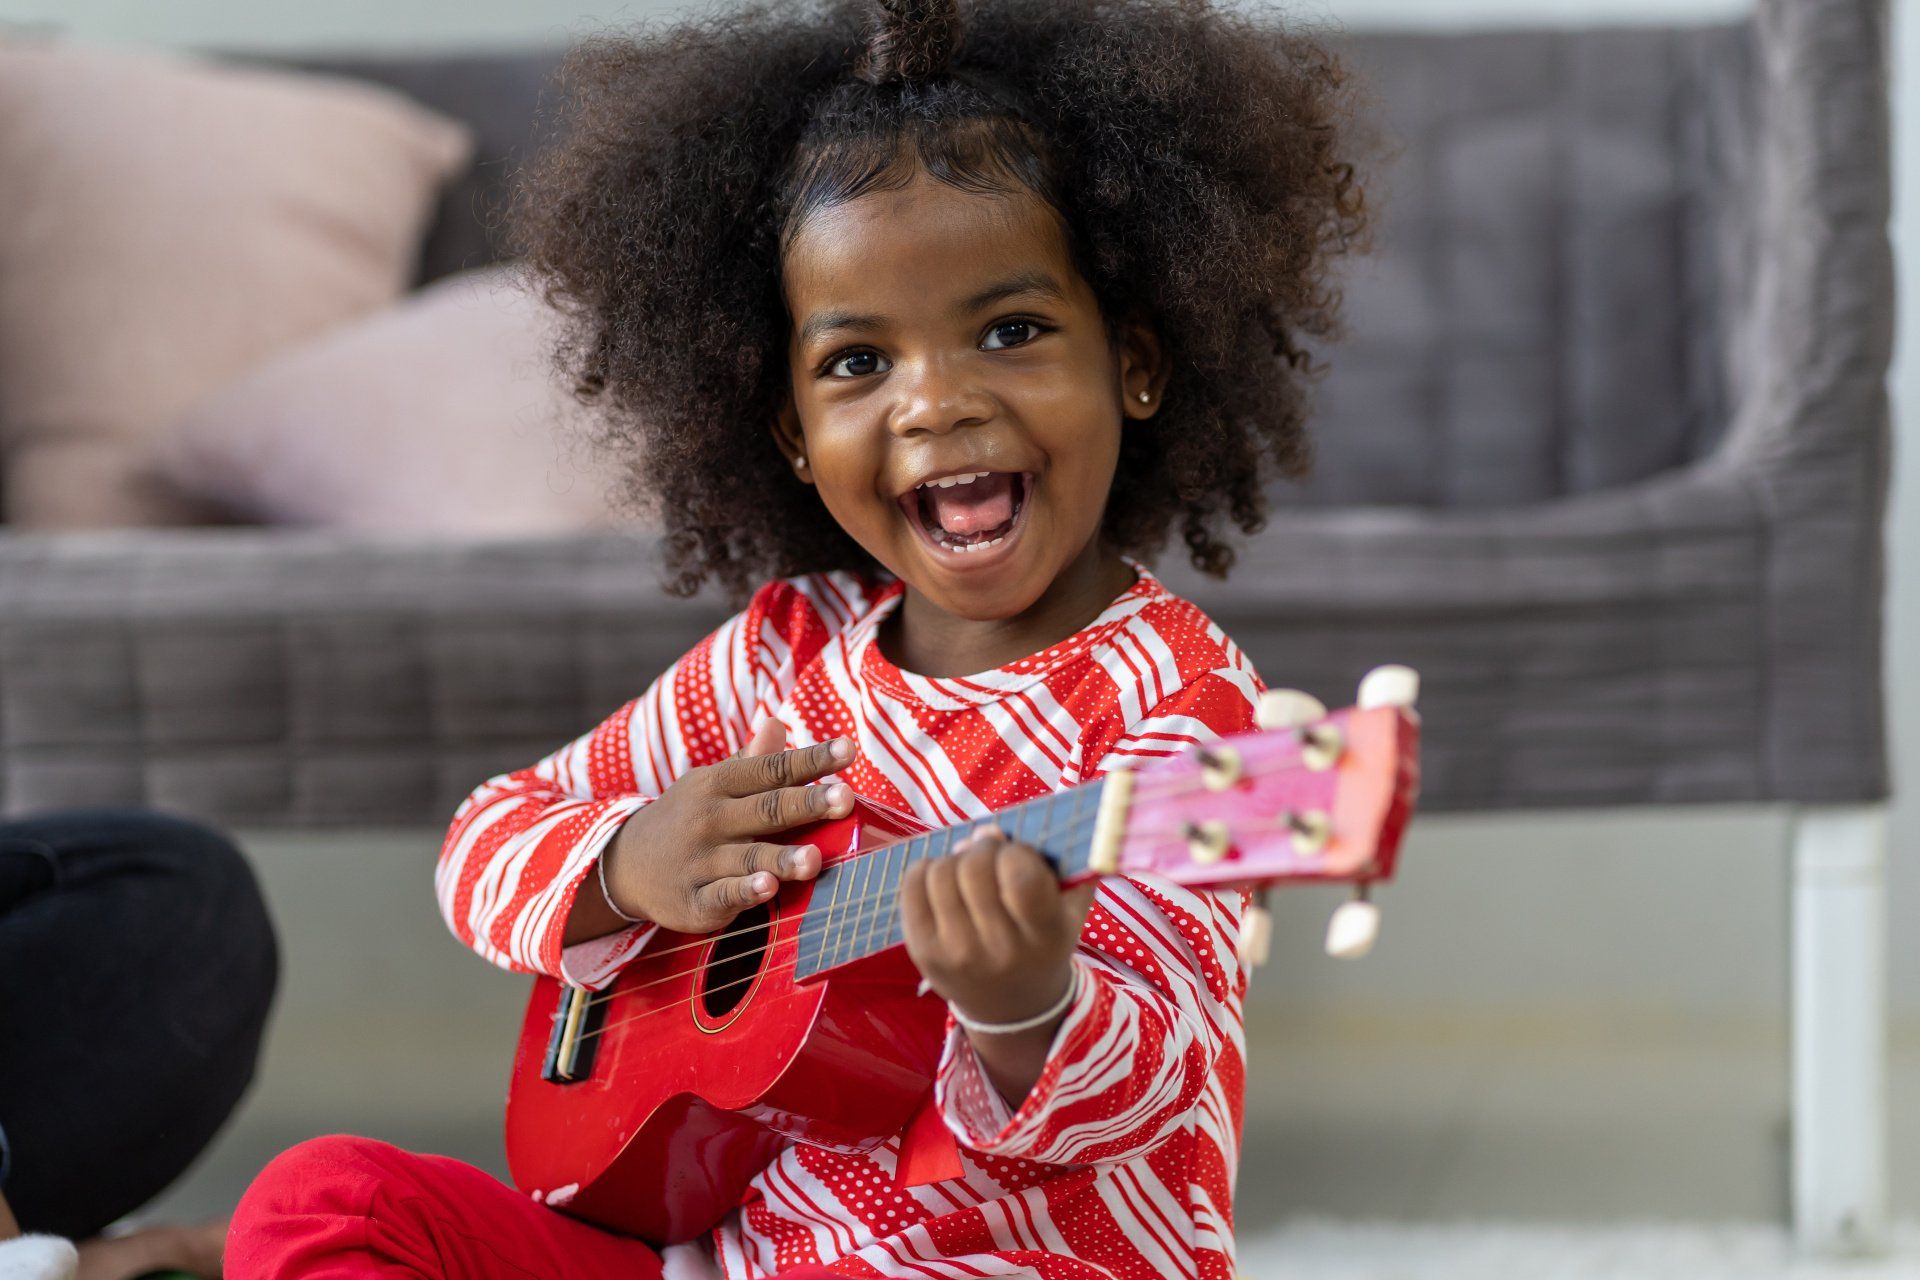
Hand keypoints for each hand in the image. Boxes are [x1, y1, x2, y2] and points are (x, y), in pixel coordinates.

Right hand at [601, 720, 854, 933]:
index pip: (772, 769)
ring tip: (813, 858)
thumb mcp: (713, 783)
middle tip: (845, 798)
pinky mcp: (694, 901)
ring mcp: (701, 861)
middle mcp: (711, 819)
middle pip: (767, 809)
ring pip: (748, 857)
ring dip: (781, 858)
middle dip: (807, 804)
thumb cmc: (689, 817)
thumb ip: (752, 760)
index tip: (849, 749)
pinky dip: (743, 892)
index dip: (811, 759)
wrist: (626, 864)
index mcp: (719, 783)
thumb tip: (778, 723)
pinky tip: (767, 888)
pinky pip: (722, 896)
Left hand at [900, 826, 1096, 1026]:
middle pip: (975, 868)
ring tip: (969, 870)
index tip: (1018, 856)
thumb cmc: (1042, 942)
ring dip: (955, 858)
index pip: (1021, 878)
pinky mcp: (922, 951)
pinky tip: (944, 879)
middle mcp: (999, 950)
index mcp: (1045, 937)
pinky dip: (927, 869)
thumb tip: (989, 830)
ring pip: (942, 871)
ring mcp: (955, 953)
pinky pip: (913, 885)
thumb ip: (1055, 862)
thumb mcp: (1069, 909)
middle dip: (983, 849)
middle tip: (990, 854)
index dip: (1016, 852)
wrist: (1011, 1007)